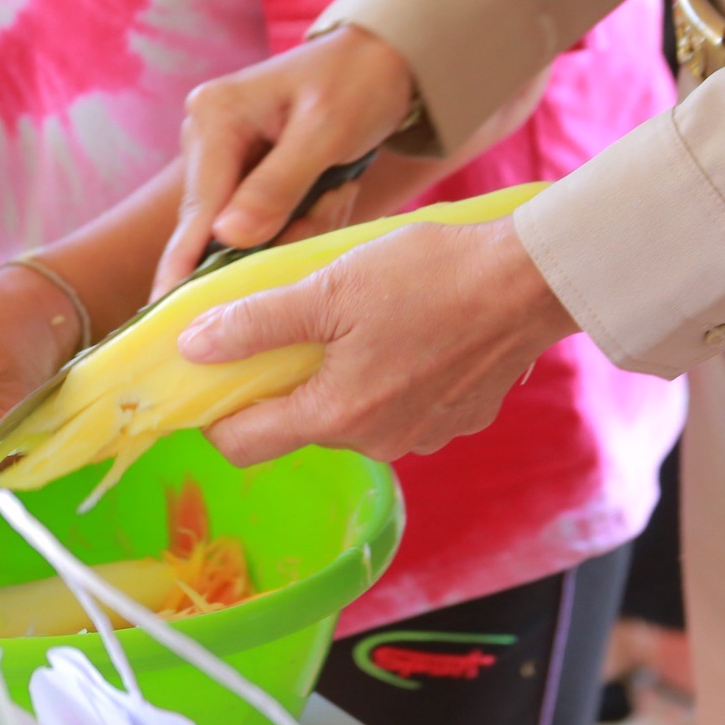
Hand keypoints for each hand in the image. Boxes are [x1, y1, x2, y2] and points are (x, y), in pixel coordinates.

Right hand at [155, 27, 416, 295]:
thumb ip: (278, 185)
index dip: (186, 261)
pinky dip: (302, 216)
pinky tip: (332, 189)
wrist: (384, 61)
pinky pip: (264, 220)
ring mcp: (223, 156)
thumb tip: (227, 238)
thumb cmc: (358, 83)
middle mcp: (207, 135)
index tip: (166, 308)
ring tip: (340, 187)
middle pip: (219, 223)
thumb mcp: (327, 131)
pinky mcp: (244, 173)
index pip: (200, 204)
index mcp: (215, 115)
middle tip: (332, 201)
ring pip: (246, 228)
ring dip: (298, 222)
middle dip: (276, 233)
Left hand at [176, 219, 578, 465]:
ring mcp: (422, 436)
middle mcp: (378, 443)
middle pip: (298, 426)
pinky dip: (387, 375)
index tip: (212, 374)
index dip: (215, 413)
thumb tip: (192, 348)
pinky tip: (405, 329)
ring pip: (350, 415)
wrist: (533, 278)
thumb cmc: (430, 278)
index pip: (243, 446)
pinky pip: (399, 406)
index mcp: (336, 417)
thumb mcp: (328, 289)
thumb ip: (255, 324)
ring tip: (355, 318)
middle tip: (291, 324)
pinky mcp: (457, 420)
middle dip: (284, 383)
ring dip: (339, 376)